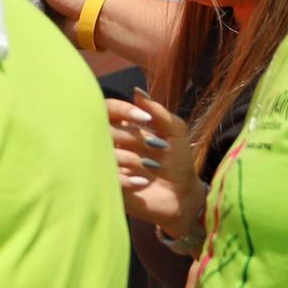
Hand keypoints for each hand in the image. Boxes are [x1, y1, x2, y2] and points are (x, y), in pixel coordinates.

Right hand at [106, 92, 203, 236]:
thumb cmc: (177, 162)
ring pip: (105, 153)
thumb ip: (159, 112)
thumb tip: (137, 91)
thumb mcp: (175, 134)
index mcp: (122, 128)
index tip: (145, 117)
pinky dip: (127, 178)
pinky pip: (106, 175)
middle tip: (157, 146)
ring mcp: (106, 164)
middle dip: (133, 136)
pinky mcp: (107, 184)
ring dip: (133, 159)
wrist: (183, 196)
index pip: (107, 109)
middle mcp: (110, 144)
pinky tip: (142, 182)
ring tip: (153, 167)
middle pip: (105, 129)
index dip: (122, 109)